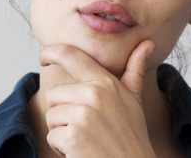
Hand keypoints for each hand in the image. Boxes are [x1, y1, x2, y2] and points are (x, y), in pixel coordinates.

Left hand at [39, 40, 156, 157]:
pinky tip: (81, 151)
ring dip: (62, 131)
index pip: (71, 56)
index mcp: (105, 82)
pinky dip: (62, 148)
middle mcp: (94, 94)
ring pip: (51, 116)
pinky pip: (52, 136)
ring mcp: (83, 115)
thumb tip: (147, 43)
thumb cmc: (131, 136)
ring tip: (86, 139)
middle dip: (63, 113)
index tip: (43, 56)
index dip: (51, 52)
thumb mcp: (134, 100)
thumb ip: (135, 71)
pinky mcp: (73, 136)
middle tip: (85, 128)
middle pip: (54, 94)